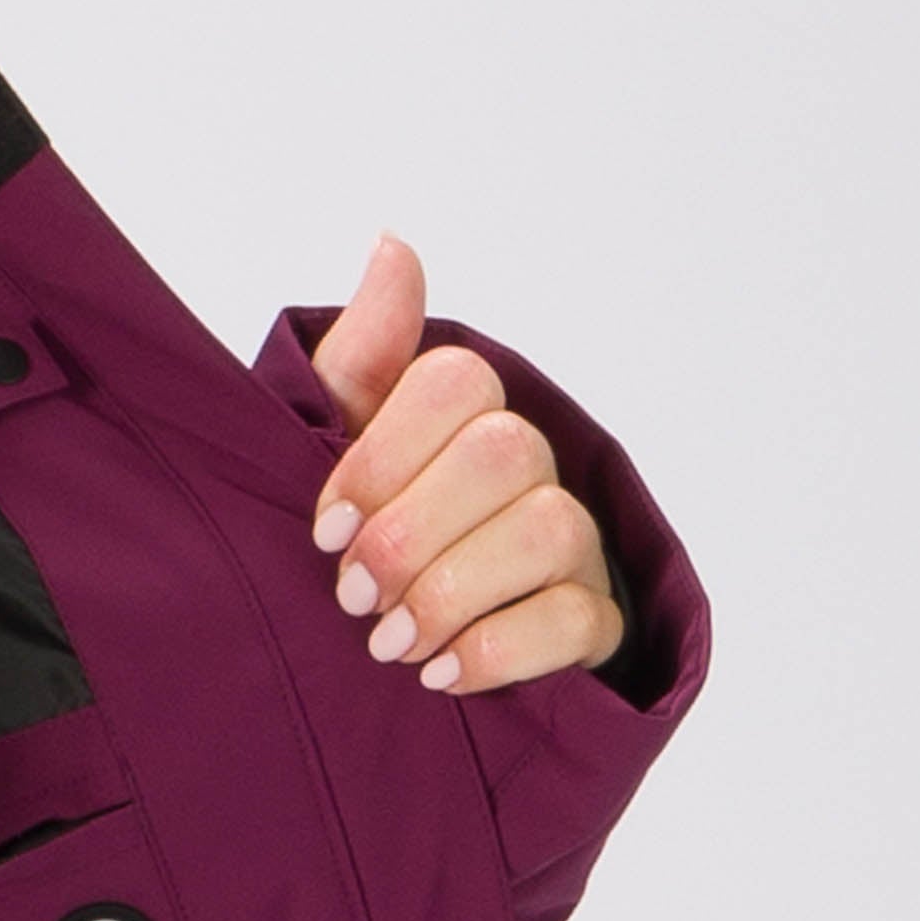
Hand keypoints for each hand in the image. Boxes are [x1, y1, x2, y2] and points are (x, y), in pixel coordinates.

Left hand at [308, 236, 625, 694]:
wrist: (395, 650)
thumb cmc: (364, 538)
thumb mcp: (334, 447)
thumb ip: (360, 360)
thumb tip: (392, 245)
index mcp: (464, 416)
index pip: (454, 388)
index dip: (384, 456)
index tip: (326, 529)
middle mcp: (528, 466)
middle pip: (502, 455)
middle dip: (413, 533)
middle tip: (352, 596)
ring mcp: (571, 541)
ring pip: (547, 530)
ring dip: (453, 592)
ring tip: (388, 644)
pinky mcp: (592, 620)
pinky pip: (575, 618)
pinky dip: (500, 647)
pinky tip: (440, 675)